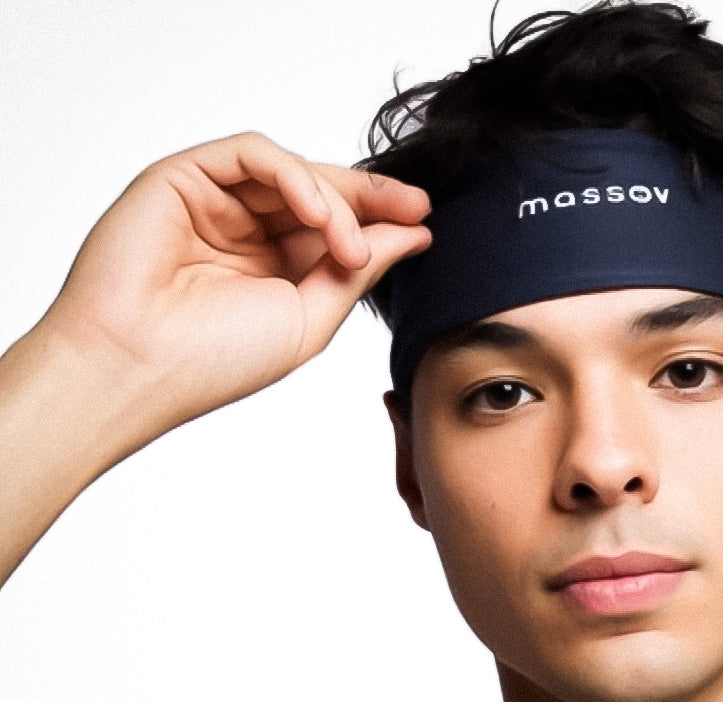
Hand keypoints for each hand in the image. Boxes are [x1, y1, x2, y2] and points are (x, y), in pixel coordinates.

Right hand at [37, 131, 430, 430]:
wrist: (139, 368)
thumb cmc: (214, 360)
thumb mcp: (310, 317)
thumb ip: (358, 271)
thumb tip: (413, 235)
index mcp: (273, 268)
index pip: (336, 227)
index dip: (381, 217)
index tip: (425, 221)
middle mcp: (244, 232)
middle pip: (320, 192)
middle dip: (372, 196)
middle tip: (415, 206)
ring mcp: (213, 202)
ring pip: (291, 172)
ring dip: (335, 201)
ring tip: (350, 244)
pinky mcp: (181, 177)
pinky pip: (251, 154)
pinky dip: (293, 177)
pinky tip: (320, 215)